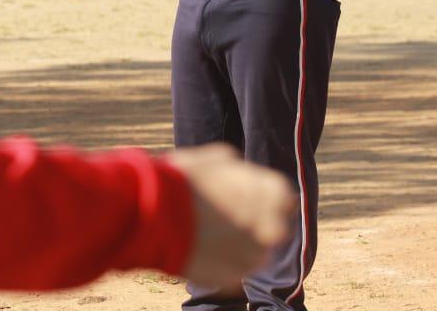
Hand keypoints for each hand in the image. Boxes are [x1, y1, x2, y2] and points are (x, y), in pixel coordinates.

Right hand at [164, 143, 295, 289]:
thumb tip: (237, 169)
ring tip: (206, 231)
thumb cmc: (183, 181)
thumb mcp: (212, 158)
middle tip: (222, 214)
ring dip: (236, 244)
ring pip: (252, 252)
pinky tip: (198, 247)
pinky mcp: (233, 279)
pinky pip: (231, 270)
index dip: (260, 195)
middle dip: (252, 222)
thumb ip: (234, 166)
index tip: (241, 194)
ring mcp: (254, 257)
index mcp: (274, 194)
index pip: (282, 197)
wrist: (154, 215)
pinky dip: (219, 261)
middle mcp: (273, 229)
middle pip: (270, 227)